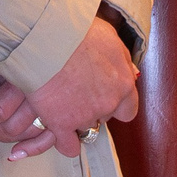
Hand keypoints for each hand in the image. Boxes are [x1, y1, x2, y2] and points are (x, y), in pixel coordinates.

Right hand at [0, 18, 137, 161]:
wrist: (48, 38)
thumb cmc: (78, 31)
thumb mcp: (110, 37)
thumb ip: (120, 58)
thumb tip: (128, 70)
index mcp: (123, 83)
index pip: (128, 109)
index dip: (115, 104)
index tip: (104, 96)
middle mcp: (108, 103)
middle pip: (103, 116)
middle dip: (92, 106)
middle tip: (77, 89)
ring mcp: (84, 115)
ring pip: (84, 125)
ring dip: (75, 115)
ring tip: (60, 97)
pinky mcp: (61, 124)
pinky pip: (68, 146)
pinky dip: (64, 142)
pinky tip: (59, 133)